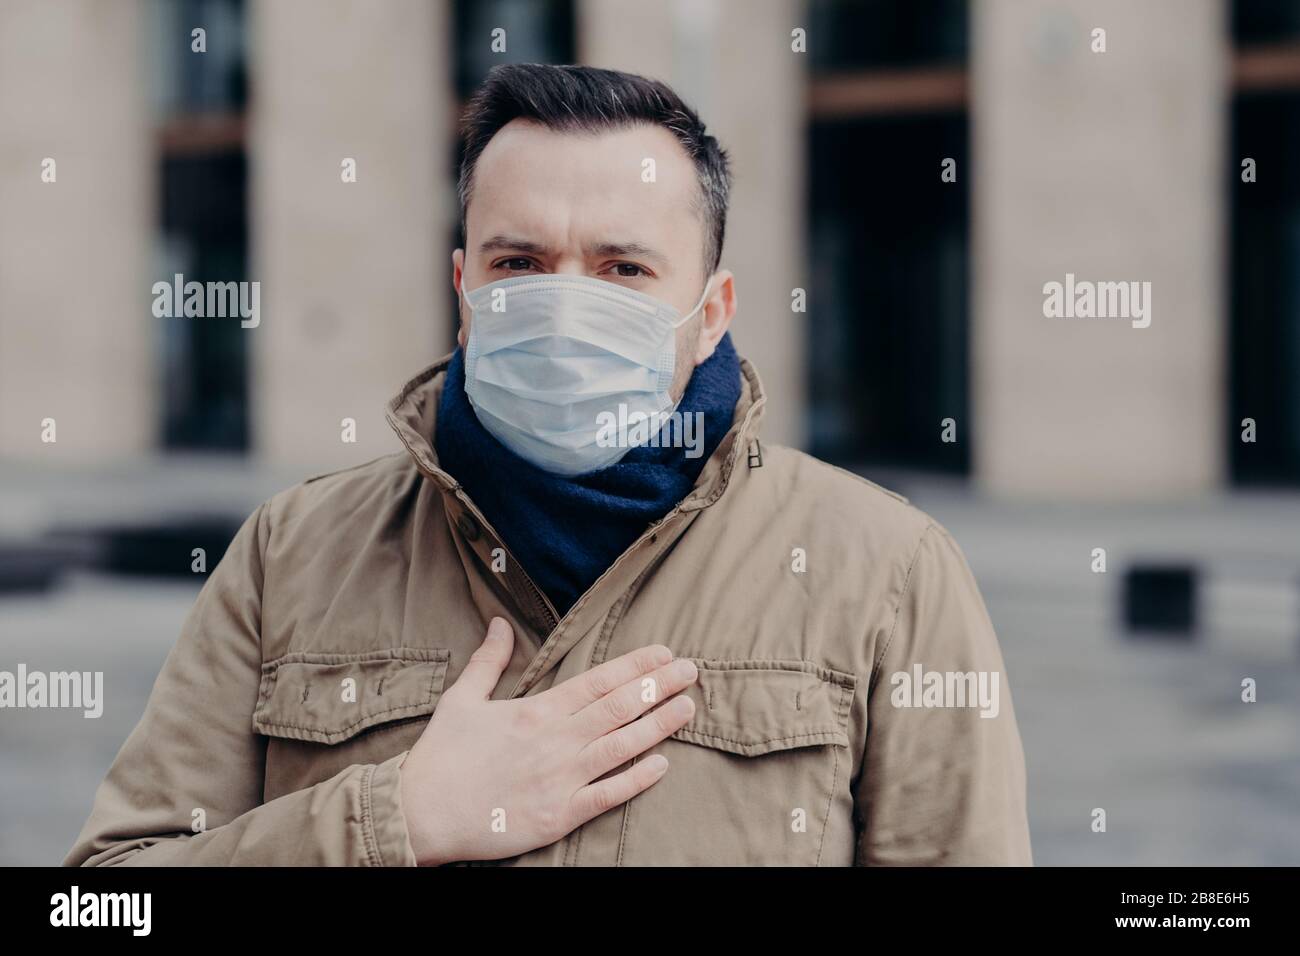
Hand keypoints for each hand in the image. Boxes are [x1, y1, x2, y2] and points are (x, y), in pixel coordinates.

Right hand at [397, 616, 697, 864]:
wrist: (420, 813)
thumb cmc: (442, 757)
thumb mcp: (462, 699)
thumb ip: (488, 661)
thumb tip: (499, 622)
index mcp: (535, 711)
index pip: (598, 681)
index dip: (636, 666)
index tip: (664, 654)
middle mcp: (555, 740)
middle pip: (619, 707)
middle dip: (660, 686)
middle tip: (693, 672)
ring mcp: (560, 779)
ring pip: (622, 746)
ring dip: (660, 725)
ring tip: (688, 708)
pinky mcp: (559, 815)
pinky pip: (608, 795)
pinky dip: (638, 779)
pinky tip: (662, 764)